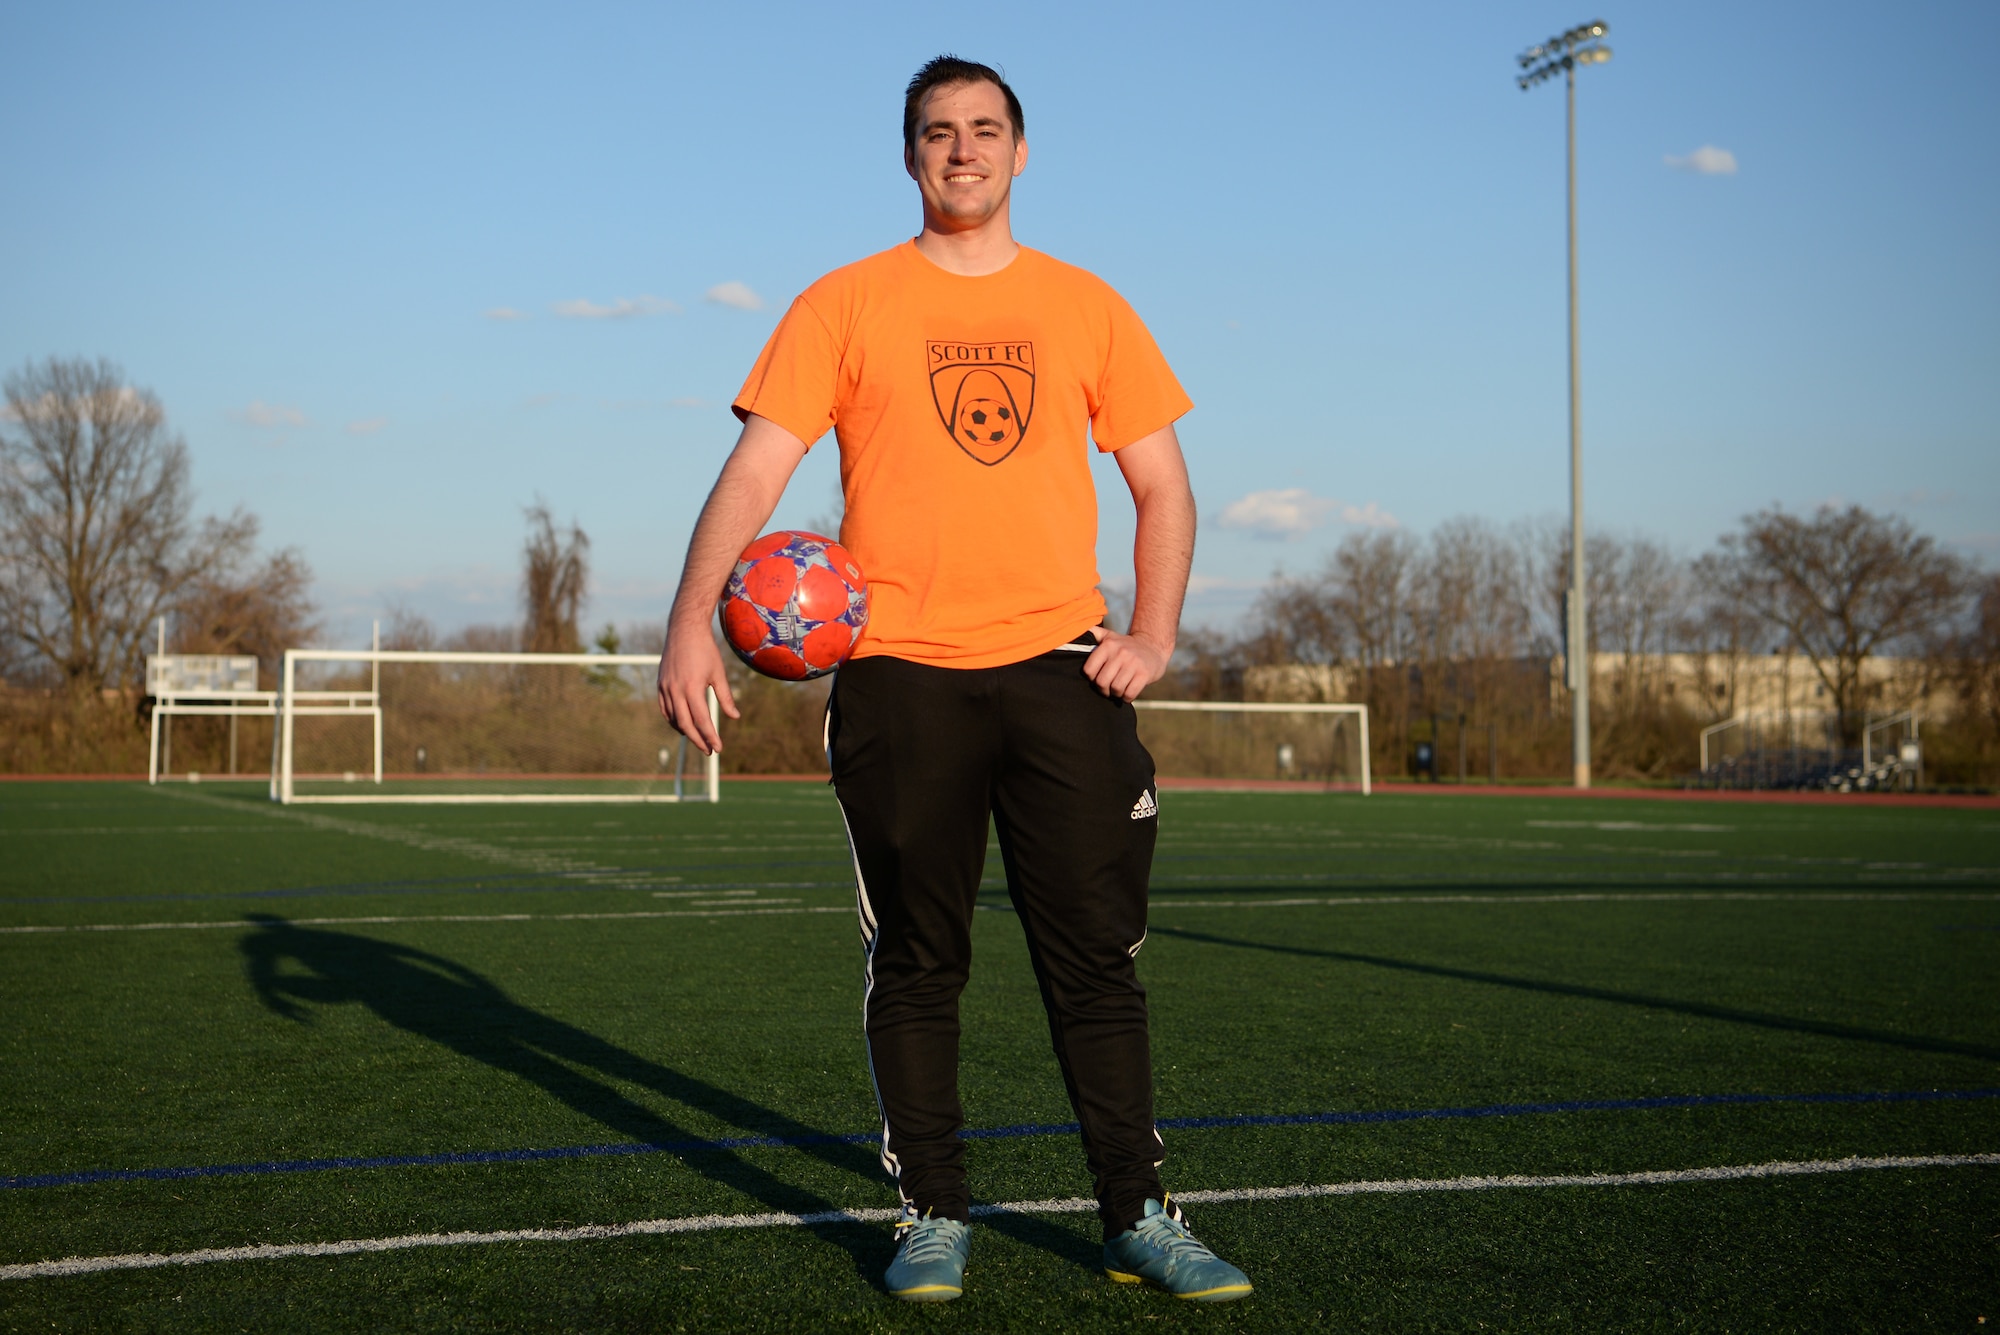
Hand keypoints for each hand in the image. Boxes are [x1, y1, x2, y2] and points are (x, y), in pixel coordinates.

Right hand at [656, 626, 740, 754]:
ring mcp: (665, 687)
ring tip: (698, 739)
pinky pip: (664, 708)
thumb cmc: (706, 651)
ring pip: (673, 718)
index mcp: (692, 688)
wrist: (685, 630)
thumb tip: (735, 717)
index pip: (702, 720)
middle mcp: (676, 690)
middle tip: (708, 751)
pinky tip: (682, 725)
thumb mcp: (719, 673)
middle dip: (698, 740)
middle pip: (685, 724)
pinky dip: (672, 720)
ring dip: (685, 731)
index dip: (710, 737)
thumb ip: (726, 697)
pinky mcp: (660, 684)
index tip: (717, 748)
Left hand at [1081, 627, 1170, 701]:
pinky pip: (1129, 694)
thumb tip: (1075, 628)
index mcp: (1108, 645)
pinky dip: (1127, 698)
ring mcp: (1133, 663)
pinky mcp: (1144, 674)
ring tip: (1118, 689)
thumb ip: (1094, 633)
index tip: (1097, 678)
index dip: (1091, 678)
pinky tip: (1128, 692)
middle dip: (1103, 690)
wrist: (1153, 647)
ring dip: (1116, 694)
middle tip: (1108, 688)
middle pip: (1102, 682)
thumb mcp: (1110, 636)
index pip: (1089, 670)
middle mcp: (1120, 653)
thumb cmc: (1126, 646)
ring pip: (1116, 689)